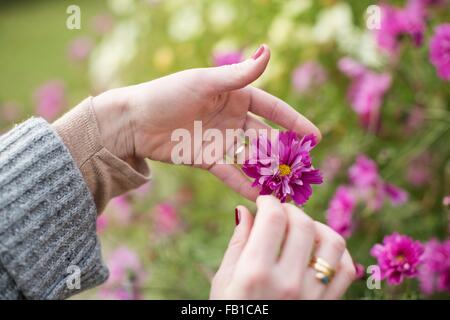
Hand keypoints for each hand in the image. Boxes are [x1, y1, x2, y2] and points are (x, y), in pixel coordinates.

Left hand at [92, 45, 320, 200]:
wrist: (134, 121)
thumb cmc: (168, 94)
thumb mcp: (205, 82)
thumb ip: (239, 74)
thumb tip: (268, 51)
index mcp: (234, 95)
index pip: (271, 108)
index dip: (293, 121)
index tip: (315, 136)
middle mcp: (231, 118)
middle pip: (265, 135)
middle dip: (285, 150)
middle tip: (305, 167)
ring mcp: (220, 140)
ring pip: (251, 157)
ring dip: (268, 169)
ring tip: (288, 185)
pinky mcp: (207, 159)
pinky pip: (230, 173)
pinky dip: (244, 184)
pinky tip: (261, 197)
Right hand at [210, 196, 355, 299]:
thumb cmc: (231, 314)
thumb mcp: (224, 281)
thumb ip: (238, 243)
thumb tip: (245, 210)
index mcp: (255, 274)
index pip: (274, 218)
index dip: (269, 201)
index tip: (264, 201)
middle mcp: (288, 282)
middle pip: (303, 224)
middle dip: (290, 209)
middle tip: (280, 212)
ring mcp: (312, 295)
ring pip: (332, 242)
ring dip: (317, 226)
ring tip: (302, 228)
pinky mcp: (327, 305)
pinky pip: (346, 270)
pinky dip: (338, 253)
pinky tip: (320, 250)